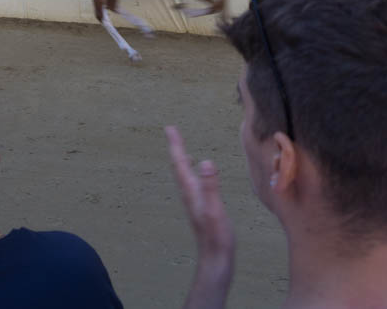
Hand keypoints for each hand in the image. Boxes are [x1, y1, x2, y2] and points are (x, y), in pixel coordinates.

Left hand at [165, 125, 234, 308]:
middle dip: (176, 148)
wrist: (216, 259)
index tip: (169, 127)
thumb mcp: (215, 209)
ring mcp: (194, 201)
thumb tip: (206, 161)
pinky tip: (199, 175)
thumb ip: (211, 186)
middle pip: (179, 166)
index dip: (175, 144)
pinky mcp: (201, 207)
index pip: (180, 163)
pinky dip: (193, 173)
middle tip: (172, 132)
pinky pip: (193, 183)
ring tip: (182, 149)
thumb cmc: (216, 236)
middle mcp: (189, 194)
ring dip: (183, 159)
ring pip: (185, 175)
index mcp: (191, 191)